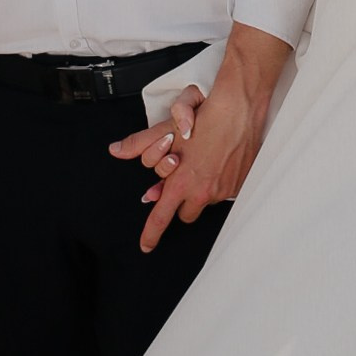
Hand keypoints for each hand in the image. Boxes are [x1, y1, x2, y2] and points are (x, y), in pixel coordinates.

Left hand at [108, 25, 290, 250]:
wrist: (239, 109)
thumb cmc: (205, 118)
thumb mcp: (167, 131)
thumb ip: (140, 144)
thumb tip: (116, 150)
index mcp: (182, 183)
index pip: (161, 217)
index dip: (151, 234)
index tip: (146, 245)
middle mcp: (203, 191)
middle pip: (185, 214)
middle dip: (182, 203)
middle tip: (184, 181)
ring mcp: (223, 190)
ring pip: (206, 202)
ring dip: (201, 192)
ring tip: (204, 166)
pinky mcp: (239, 185)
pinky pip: (224, 193)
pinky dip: (219, 183)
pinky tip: (220, 163)